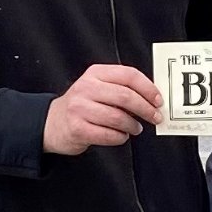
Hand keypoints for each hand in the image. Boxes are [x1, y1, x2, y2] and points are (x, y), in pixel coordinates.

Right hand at [44, 65, 162, 154]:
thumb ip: (120, 88)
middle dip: (146, 109)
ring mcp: (79, 108)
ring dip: (133, 126)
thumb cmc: (82, 106)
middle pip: (125, 96)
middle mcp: (86, 88)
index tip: (158, 100)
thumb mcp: (97, 88)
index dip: (148, 88)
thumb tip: (152, 99)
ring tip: (136, 128)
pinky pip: (108, 135)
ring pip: (118, 118)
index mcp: (95, 74)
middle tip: (155, 117)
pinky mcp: (77, 128)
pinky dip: (120, 137)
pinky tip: (121, 135)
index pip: (128, 75)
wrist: (52, 123)